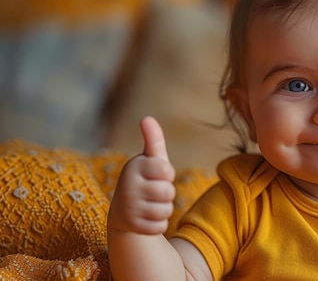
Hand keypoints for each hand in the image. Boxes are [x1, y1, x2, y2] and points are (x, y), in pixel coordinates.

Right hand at [108, 116, 175, 234]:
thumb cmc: (143, 178)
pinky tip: (146, 218)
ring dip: (163, 209)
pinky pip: (160, 226)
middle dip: (167, 193)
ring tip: (150, 204)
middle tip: (153, 192)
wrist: (122, 210)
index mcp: (134, 166)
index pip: (168, 171)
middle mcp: (128, 186)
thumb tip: (147, 118)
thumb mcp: (149, 159)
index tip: (156, 174)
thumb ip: (153, 140)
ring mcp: (128, 207)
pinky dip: (158, 224)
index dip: (167, 174)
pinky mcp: (131, 226)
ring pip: (166, 210)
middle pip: (168, 192)